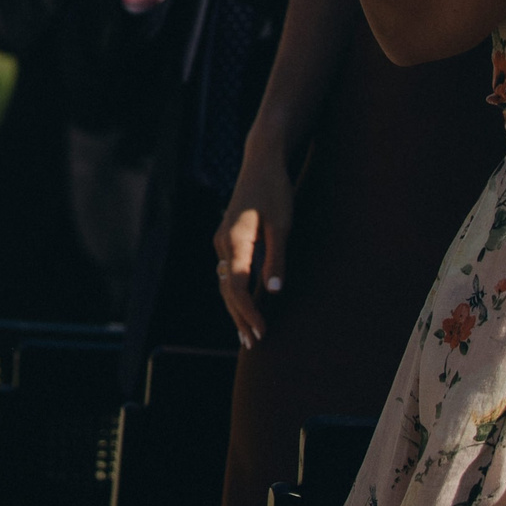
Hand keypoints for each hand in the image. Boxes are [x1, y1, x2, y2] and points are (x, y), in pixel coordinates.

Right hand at [214, 138, 294, 347]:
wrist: (261, 161)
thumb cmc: (274, 191)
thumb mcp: (282, 225)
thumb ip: (277, 258)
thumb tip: (274, 292)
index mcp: (235, 240)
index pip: (238, 287)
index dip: (250, 312)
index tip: (263, 331)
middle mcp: (223, 242)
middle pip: (227, 288)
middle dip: (240, 317)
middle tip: (253, 343)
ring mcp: (223, 240)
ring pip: (225, 281)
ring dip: (236, 307)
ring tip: (247, 332)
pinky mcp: (228, 237)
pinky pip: (229, 271)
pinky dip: (236, 291)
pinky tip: (245, 303)